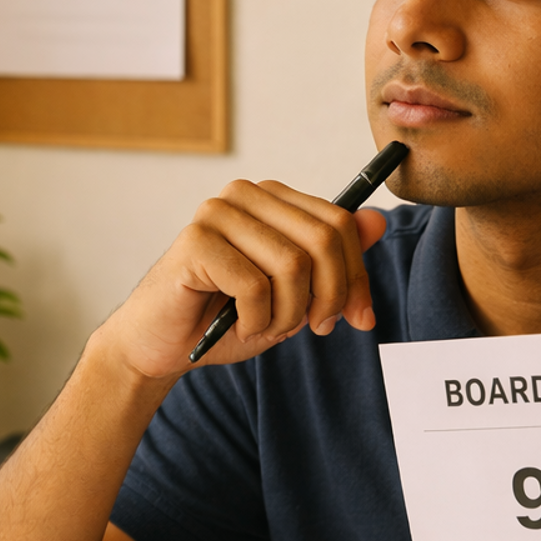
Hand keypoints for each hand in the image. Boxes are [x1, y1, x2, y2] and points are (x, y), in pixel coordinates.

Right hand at [94, 179, 387, 380]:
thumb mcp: (294, 293)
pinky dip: (257, 320)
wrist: (161, 346)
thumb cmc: (225, 317)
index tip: (358, 317)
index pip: (339, 223)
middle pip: (322, 238)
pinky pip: (255, 286)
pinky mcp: (195, 242)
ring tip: (267, 327)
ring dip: (289, 313)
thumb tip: (378, 221)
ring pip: (292, 265)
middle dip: (331, 295)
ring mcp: (217, 214)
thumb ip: (334, 259)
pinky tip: (239, 326)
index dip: (357, 275)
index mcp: (271, 199)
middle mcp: (244, 195)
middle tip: (316, 327)